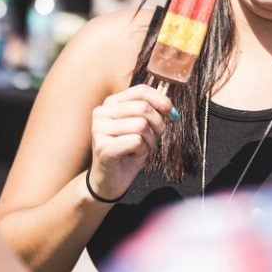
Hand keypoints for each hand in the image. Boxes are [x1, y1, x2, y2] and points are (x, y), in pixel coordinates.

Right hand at [88, 84, 173, 200]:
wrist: (110, 180)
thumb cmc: (128, 151)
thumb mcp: (142, 126)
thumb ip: (151, 111)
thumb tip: (169, 105)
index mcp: (111, 103)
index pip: (141, 91)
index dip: (161, 100)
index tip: (172, 114)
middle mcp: (102, 112)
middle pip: (143, 108)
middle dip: (158, 124)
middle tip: (154, 138)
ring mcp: (99, 129)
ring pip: (141, 125)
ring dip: (149, 140)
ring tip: (140, 148)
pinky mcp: (102, 147)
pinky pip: (136, 141)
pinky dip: (142, 150)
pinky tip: (132, 155)